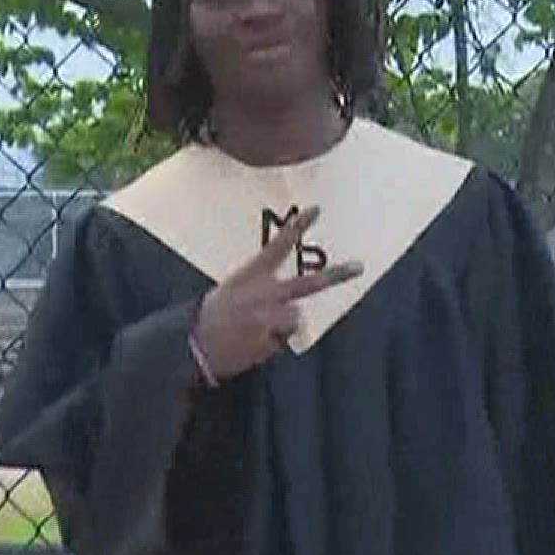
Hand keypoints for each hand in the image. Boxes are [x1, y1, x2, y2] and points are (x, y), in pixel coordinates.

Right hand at [193, 206, 362, 381]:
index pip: (279, 246)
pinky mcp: (271, 340)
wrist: (194, 344)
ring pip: (296, 318)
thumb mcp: (233, 289)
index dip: (298, 227)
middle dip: (337, 275)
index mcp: (251, 275)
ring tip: (257, 331)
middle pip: (308, 283)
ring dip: (282, 327)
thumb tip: (293, 303)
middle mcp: (263, 293)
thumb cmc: (214, 316)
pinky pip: (283, 340)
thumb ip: (263, 288)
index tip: (317, 209)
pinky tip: (252, 344)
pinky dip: (272, 343)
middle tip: (360, 266)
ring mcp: (269, 317)